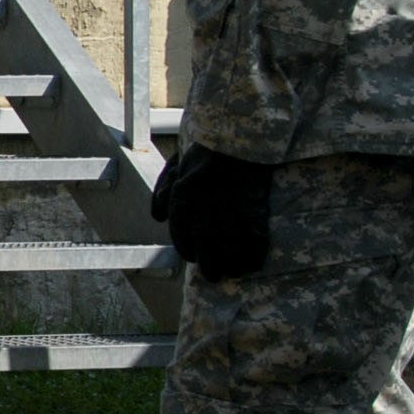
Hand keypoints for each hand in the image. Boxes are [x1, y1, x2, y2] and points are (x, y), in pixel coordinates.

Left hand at [151, 144, 274, 280]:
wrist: (241, 137)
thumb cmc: (207, 152)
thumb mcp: (178, 165)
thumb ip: (163, 190)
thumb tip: (158, 217)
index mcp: (184, 192)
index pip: (180, 230)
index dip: (186, 248)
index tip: (192, 257)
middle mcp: (205, 201)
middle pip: (205, 243)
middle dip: (208, 264)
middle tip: (212, 276)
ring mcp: (231, 204)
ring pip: (229, 244)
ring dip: (230, 264)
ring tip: (230, 274)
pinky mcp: (255, 206)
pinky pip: (255, 237)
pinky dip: (254, 254)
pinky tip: (251, 263)